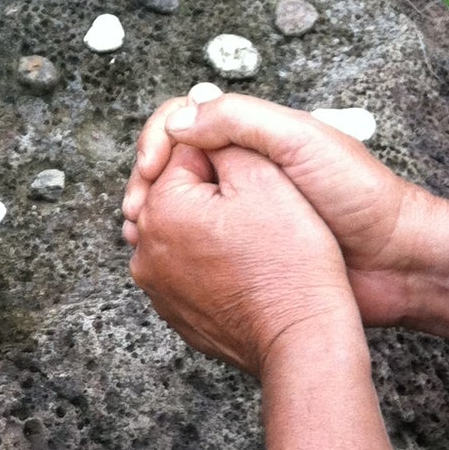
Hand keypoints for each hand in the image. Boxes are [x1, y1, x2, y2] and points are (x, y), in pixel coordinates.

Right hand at [123, 94, 426, 324]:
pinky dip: (169, 244)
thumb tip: (180, 119)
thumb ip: (241, 121)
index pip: (185, 119)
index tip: (152, 168)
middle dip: (144, 181)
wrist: (396, 261)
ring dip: (150, 215)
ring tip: (138, 234)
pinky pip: (193, 242)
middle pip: (171, 163)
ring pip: (175, 204)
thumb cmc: (358, 196)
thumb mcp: (301, 142)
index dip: (158, 138)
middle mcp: (240, 170)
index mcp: (251, 135)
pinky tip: (160, 254)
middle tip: (135, 211)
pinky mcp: (244, 251)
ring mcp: (240, 212)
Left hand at [130, 142, 358, 375]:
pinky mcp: (175, 312)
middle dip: (211, 189)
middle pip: (176, 193)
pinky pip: (186, 270)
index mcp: (161, 208)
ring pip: (180, 231)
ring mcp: (157, 286)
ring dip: (208, 225)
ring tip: (255, 238)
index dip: (226, 158)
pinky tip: (245, 266)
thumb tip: (196, 112)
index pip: (183, 154)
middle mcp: (145, 249)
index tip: (258, 177)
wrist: (302, 337)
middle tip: (259, 208)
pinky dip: (209, 261)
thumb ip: (223, 134)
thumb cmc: (290, 262)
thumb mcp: (265, 177)